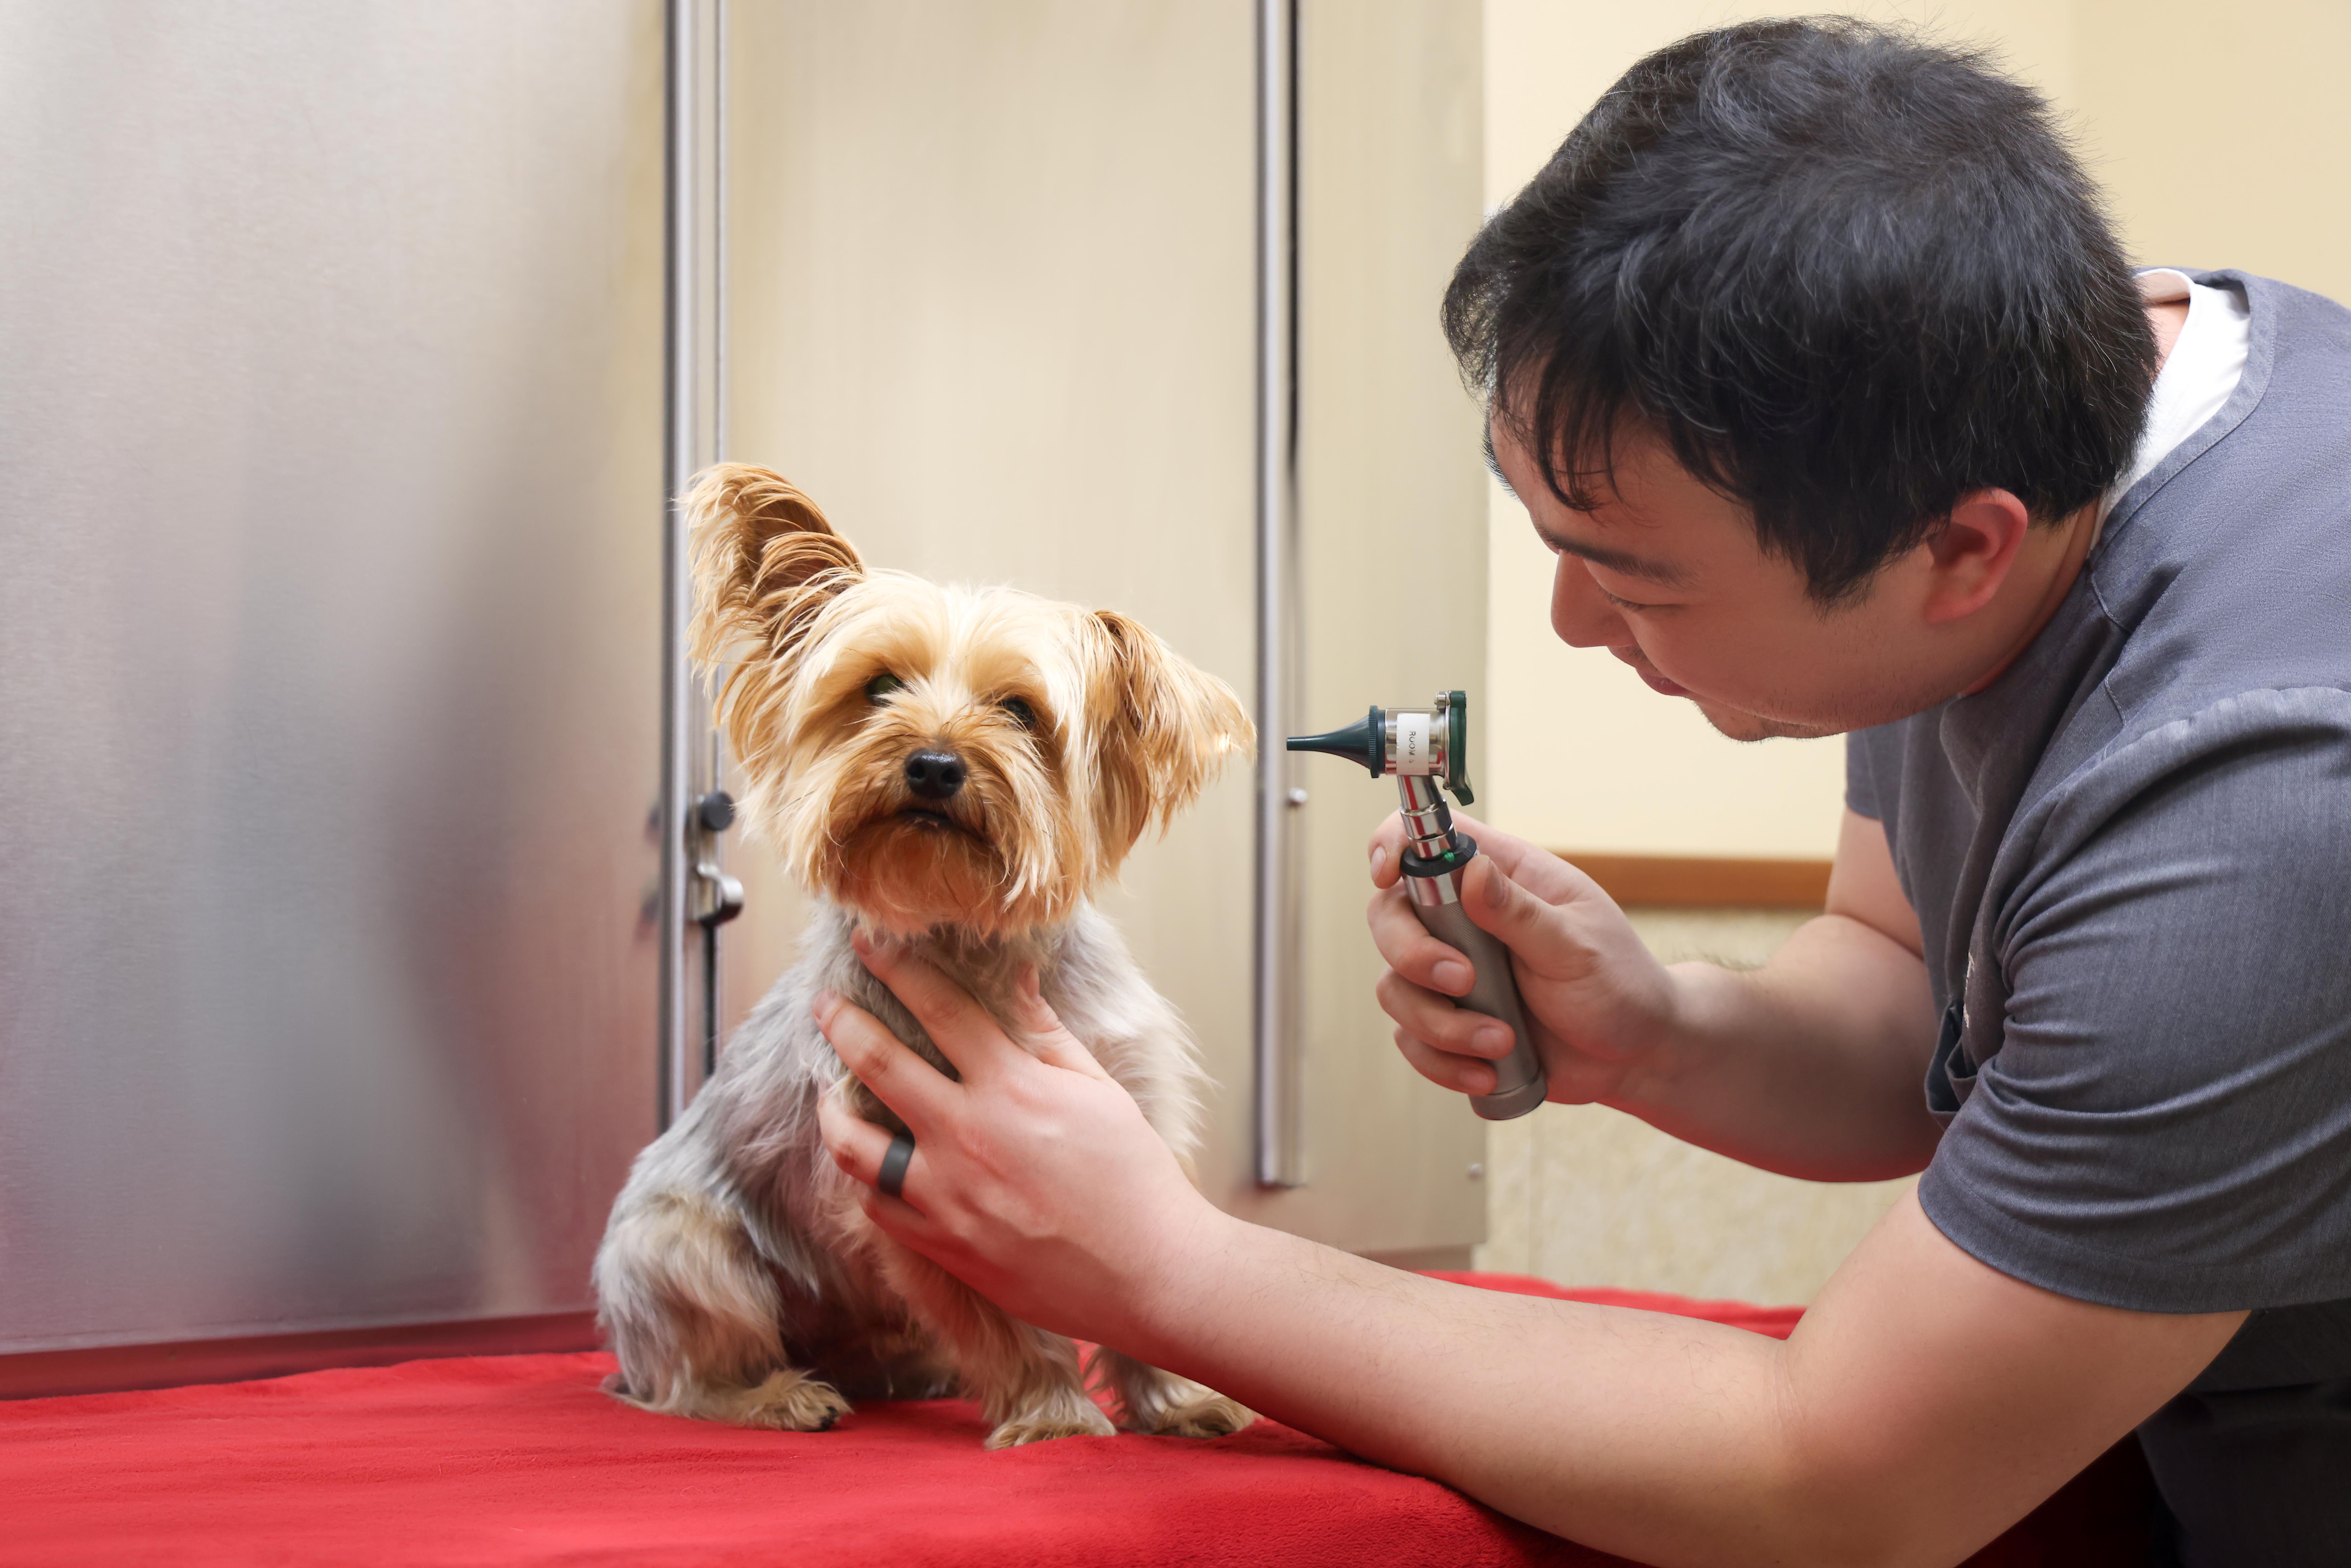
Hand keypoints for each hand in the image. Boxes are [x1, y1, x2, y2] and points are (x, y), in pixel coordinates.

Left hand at [812, 929, 1223, 1340]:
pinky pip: (877, 1206)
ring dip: (831, 1110)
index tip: (869, 944)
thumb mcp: (1100, 1091)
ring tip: (827, 1093)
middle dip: (842, 1022)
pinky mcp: (942, 1245)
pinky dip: (864, 1179)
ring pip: (854, 1144)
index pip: (939, 1008)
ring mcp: (946, 1195)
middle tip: (824, 1004)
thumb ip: (1048, 1033)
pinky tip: (867, 1164)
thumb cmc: (1134, 1177)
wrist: (1147, 1272)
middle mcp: (966, 1135)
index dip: (898, 968)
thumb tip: (1019, 978)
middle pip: (878, 1063)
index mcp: (1010, 1087)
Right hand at [1368, 812, 1678, 1104]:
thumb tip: (1471, 871)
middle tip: (1463, 982)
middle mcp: (1466, 921)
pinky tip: (1487, 1071)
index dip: (1392, 846)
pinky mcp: (1452, 1022)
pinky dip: (1442, 1060)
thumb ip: (1520, 911)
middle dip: (1413, 954)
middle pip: (1390, 916)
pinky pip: (1412, 1038)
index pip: (1427, 841)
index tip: (1385, 875)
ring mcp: (1454, 974)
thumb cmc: (1620, 986)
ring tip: (1499, 1041)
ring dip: (1439, 1023)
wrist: (1635, 1058)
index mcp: (1501, 879)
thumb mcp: (1577, 946)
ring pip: (1395, 985)